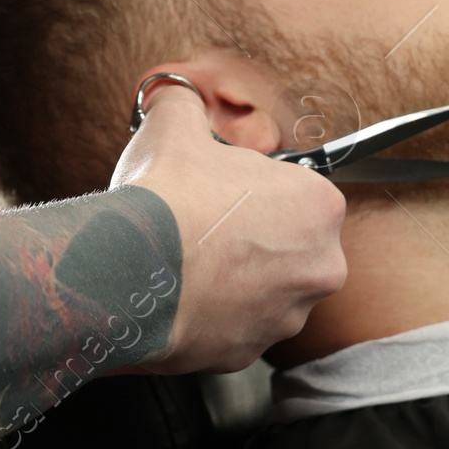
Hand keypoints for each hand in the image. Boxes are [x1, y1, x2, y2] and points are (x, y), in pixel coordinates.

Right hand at [112, 81, 346, 370]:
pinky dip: (211, 314)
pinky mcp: (247, 353)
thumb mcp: (175, 125)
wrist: (129, 271)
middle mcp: (319, 267)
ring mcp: (285, 316)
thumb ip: (185, 104)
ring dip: (233, 278)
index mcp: (319, 207)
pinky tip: (179, 292)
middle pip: (287, 245)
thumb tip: (175, 96)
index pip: (296, 192)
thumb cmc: (166, 199)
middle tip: (204, 224)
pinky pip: (233, 326)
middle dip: (250, 238)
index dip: (253, 188)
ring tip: (187, 260)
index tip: (223, 190)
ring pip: (263, 290)